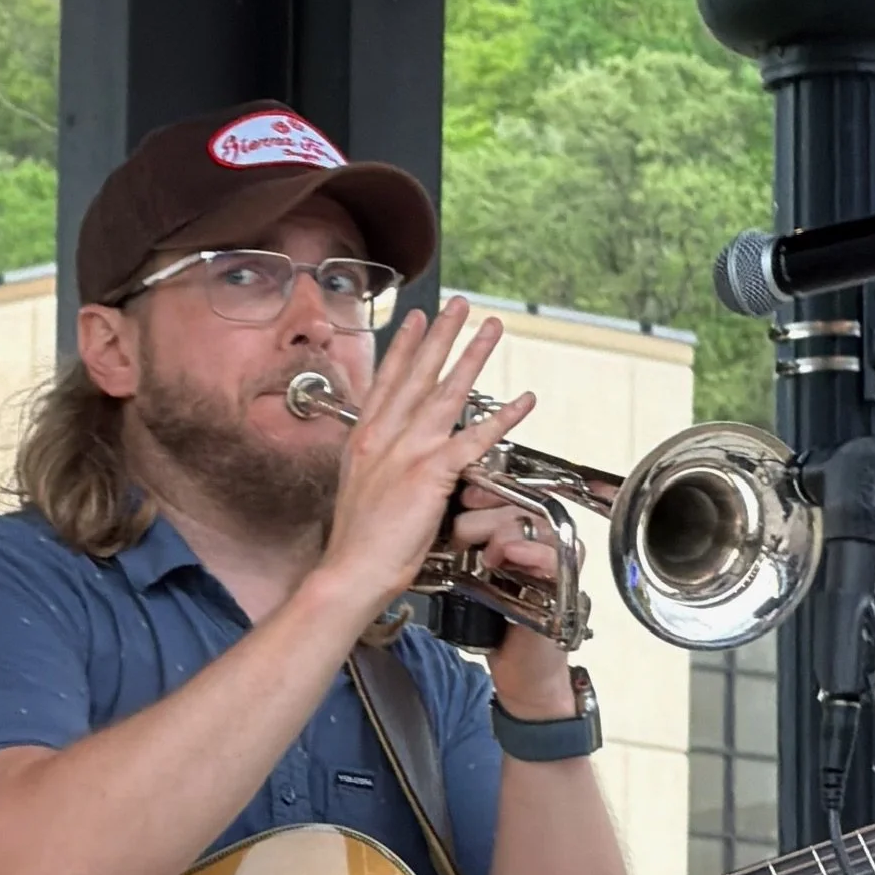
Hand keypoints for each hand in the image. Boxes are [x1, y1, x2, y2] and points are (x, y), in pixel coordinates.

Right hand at [313, 302, 533, 619]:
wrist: (351, 569)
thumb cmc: (356, 543)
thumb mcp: (358, 490)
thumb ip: (377, 466)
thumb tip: (391, 458)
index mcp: (365, 440)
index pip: (387, 382)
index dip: (403, 348)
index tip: (416, 321)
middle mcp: (384, 437)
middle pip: (417, 374)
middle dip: (440, 335)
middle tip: (459, 305)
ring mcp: (407, 451)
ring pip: (446, 393)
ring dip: (472, 356)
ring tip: (490, 329)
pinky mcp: (430, 472)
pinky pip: (474, 439)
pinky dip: (502, 419)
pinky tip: (523, 402)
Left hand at [449, 490, 581, 718]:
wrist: (519, 668)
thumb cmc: (497, 621)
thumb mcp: (472, 573)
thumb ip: (466, 541)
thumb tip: (439, 512)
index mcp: (526, 529)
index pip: (511, 490)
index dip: (487, 487)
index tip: (462, 493)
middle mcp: (547, 537)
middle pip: (520, 501)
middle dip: (484, 514)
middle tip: (462, 535)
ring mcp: (560, 557)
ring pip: (534, 523)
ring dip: (501, 533)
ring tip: (485, 556)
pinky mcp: (567, 580)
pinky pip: (554, 554)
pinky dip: (529, 552)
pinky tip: (507, 556)